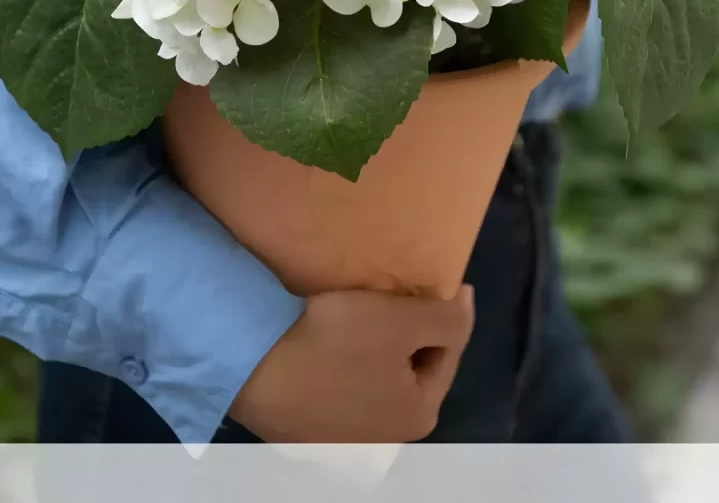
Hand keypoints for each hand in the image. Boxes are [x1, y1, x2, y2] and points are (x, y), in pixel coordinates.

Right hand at [229, 285, 474, 442]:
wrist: (253, 364)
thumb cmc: (336, 340)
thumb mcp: (403, 321)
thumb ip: (449, 319)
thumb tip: (465, 307)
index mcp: (418, 414)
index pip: (448, 351)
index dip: (448, 311)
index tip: (442, 280)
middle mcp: (386, 438)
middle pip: (410, 368)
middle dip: (410, 333)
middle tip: (399, 297)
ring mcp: (342, 439)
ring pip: (373, 379)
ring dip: (374, 349)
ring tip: (362, 314)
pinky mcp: (304, 429)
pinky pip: (337, 385)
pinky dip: (340, 362)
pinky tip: (327, 339)